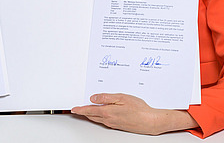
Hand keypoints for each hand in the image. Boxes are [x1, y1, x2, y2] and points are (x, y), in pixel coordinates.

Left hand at [71, 93, 197, 134]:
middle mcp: (108, 120)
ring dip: (90, 115)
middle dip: (83, 113)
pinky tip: (100, 115)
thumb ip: (106, 98)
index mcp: (107, 112)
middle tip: (75, 110)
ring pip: (97, 119)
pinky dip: (98, 118)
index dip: (80, 109)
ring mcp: (113, 124)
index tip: (73, 109)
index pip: (89, 110)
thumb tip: (93, 98)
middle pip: (91, 116)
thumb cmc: (139, 109)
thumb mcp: (121, 98)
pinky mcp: (118, 126)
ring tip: (84, 112)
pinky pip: (104, 121)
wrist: (150, 121)